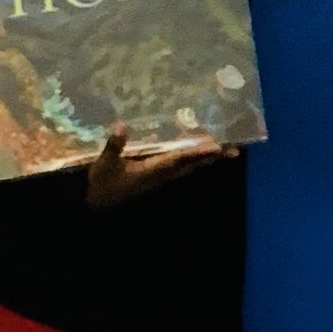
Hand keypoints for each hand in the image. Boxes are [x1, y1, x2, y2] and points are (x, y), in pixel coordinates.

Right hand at [82, 127, 232, 207]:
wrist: (97, 205)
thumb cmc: (102, 184)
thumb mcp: (105, 164)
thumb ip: (114, 146)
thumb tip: (121, 126)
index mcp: (153, 170)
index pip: (180, 159)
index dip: (198, 152)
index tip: (216, 146)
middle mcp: (161, 175)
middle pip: (192, 164)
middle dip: (212, 156)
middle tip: (235, 149)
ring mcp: (159, 178)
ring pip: (188, 166)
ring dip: (205, 158)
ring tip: (223, 150)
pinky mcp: (155, 178)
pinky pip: (179, 168)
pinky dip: (192, 160)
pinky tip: (197, 155)